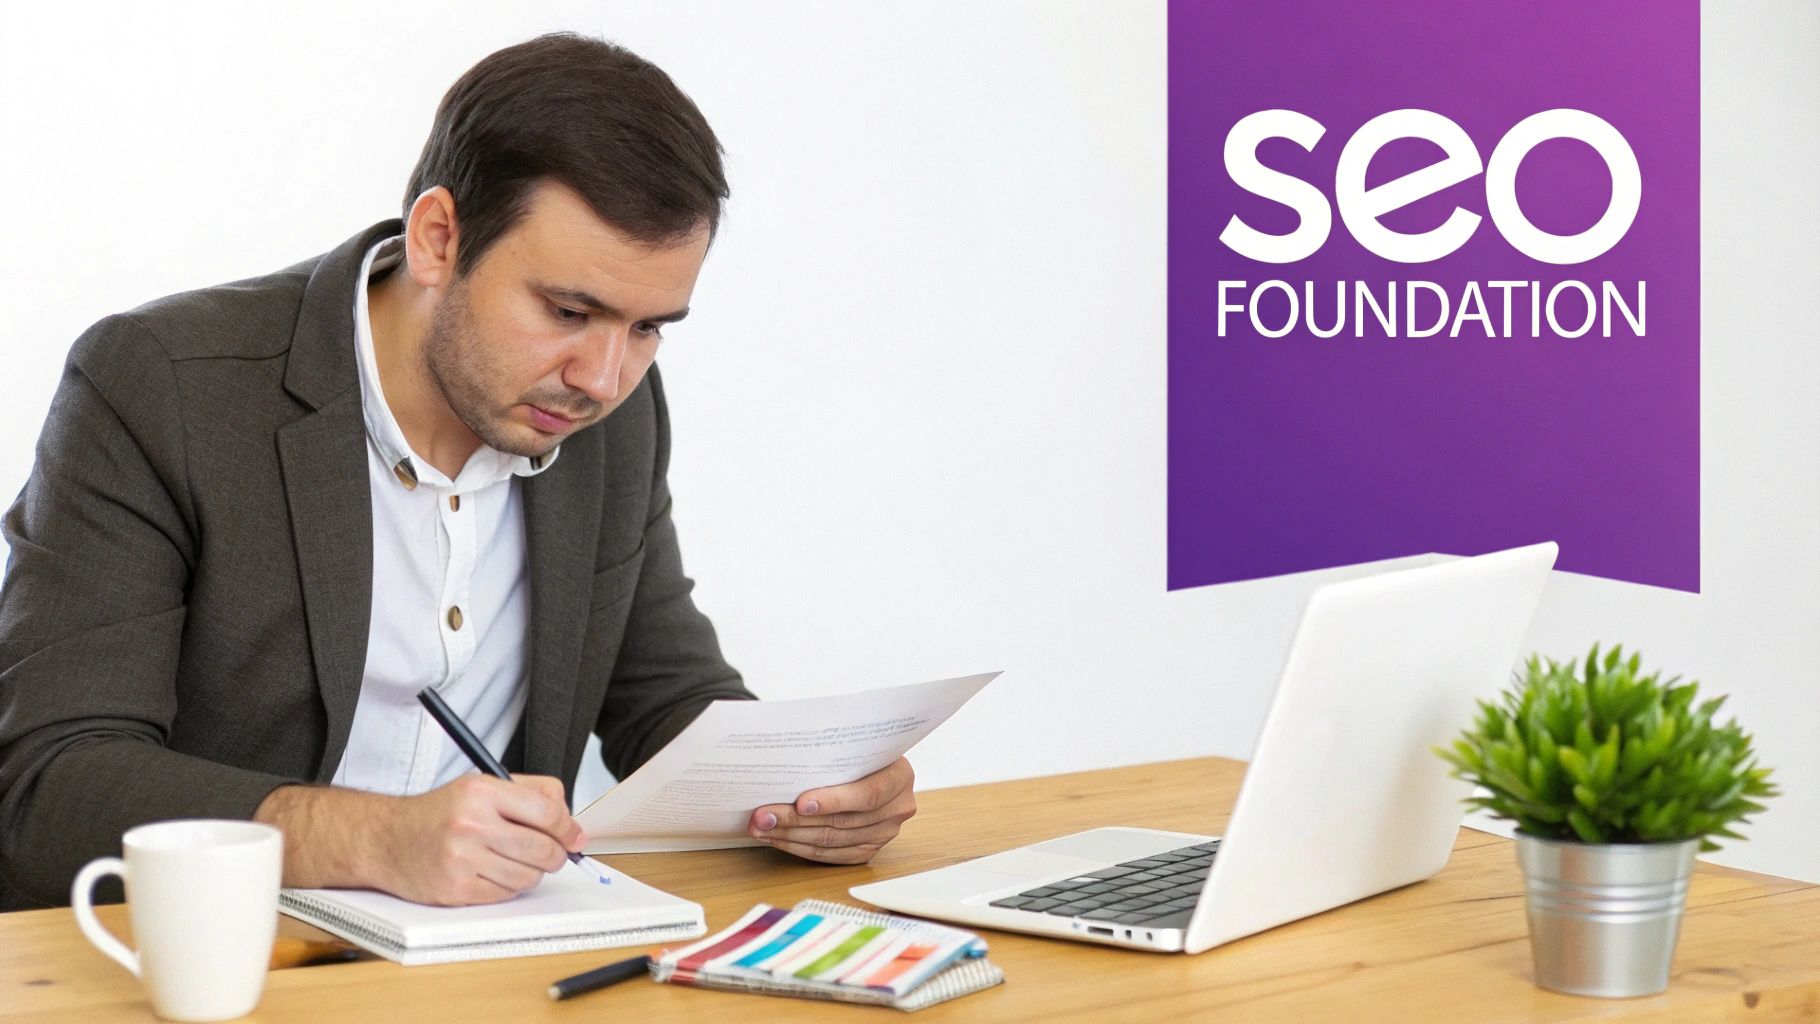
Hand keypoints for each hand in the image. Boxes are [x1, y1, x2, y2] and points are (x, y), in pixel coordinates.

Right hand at [376, 774, 585, 904]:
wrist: (386, 839)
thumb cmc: (438, 813)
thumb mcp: (481, 785)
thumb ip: (530, 794)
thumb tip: (570, 822)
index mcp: (481, 791)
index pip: (547, 813)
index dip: (569, 829)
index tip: (575, 837)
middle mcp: (471, 823)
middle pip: (543, 849)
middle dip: (556, 855)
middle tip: (553, 854)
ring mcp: (462, 859)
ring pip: (528, 877)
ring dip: (531, 873)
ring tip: (514, 860)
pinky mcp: (455, 889)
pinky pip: (505, 895)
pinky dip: (508, 887)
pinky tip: (493, 873)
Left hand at [747, 757, 915, 863]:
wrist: (871, 763)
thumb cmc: (857, 748)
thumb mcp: (855, 740)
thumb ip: (833, 748)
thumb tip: (787, 749)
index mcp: (900, 776)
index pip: (868, 794)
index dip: (834, 801)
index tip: (800, 802)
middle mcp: (898, 808)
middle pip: (843, 822)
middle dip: (797, 820)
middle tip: (763, 815)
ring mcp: (885, 833)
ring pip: (832, 842)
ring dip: (791, 835)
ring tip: (761, 827)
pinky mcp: (868, 850)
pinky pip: (831, 856)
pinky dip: (800, 848)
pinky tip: (777, 838)